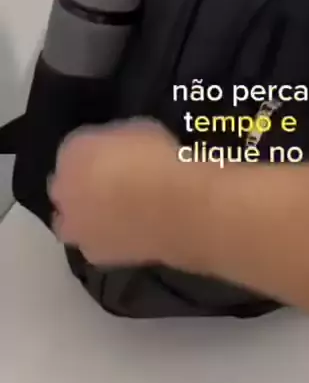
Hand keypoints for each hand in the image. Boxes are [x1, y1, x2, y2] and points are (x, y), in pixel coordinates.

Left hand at [49, 119, 212, 269]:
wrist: (172, 207)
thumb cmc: (158, 158)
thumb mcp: (140, 129)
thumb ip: (118, 142)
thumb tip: (122, 151)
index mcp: (72, 151)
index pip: (75, 151)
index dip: (95, 156)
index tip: (116, 158)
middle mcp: (63, 187)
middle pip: (66, 186)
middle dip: (83, 187)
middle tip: (115, 187)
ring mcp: (73, 223)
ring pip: (72, 221)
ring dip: (87, 217)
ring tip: (120, 215)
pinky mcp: (92, 253)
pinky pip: (95, 243)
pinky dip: (106, 239)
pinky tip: (130, 234)